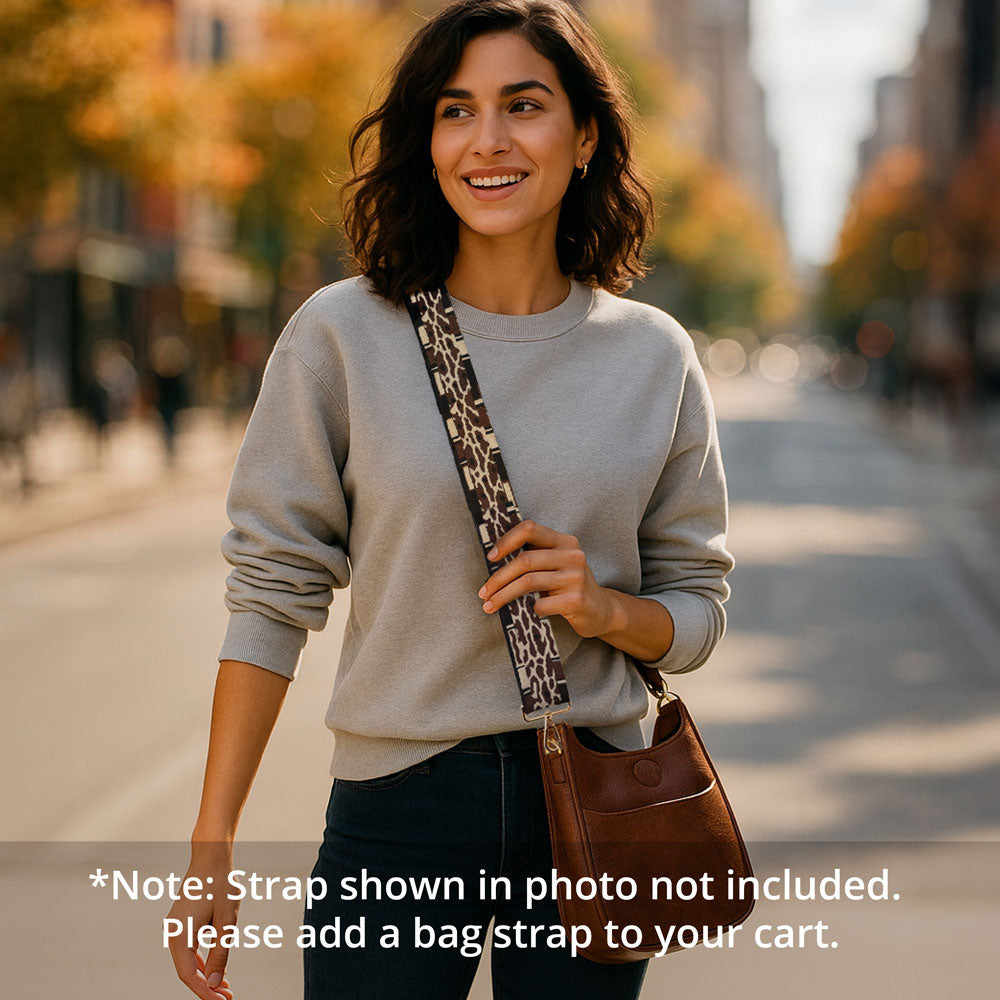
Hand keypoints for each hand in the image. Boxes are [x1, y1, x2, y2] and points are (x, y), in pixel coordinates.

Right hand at [166, 846, 236, 998]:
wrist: (211, 856)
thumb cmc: (221, 884)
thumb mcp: (226, 920)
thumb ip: (219, 953)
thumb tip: (213, 984)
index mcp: (180, 934)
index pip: (188, 975)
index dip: (204, 992)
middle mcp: (172, 933)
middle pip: (186, 970)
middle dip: (206, 986)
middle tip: (227, 996)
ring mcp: (175, 927)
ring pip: (187, 961)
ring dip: (204, 975)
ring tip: (225, 987)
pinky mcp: (181, 922)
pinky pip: (188, 949)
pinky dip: (201, 961)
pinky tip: (215, 969)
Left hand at [478, 519, 618, 638]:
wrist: (602, 610)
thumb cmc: (569, 585)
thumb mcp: (557, 563)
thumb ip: (535, 555)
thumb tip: (494, 556)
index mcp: (564, 541)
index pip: (530, 529)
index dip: (506, 541)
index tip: (491, 557)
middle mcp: (572, 555)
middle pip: (525, 560)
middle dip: (498, 578)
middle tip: (483, 592)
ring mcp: (576, 578)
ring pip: (528, 582)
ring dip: (504, 596)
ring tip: (489, 605)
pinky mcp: (576, 600)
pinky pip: (541, 604)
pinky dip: (531, 609)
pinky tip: (531, 613)